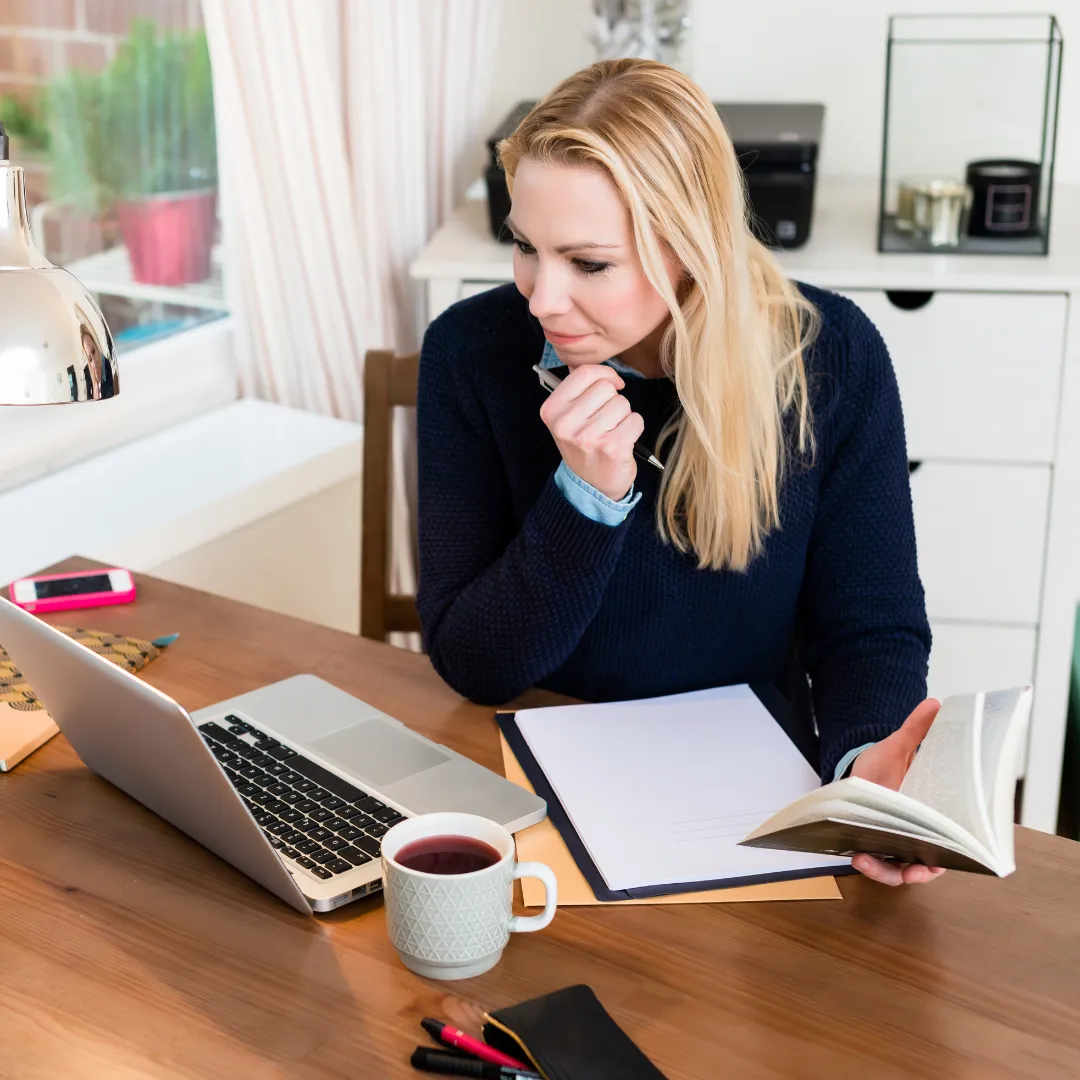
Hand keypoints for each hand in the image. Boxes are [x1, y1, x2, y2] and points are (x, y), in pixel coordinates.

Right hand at [539, 364, 644, 500]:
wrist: (591, 486)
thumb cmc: (584, 446)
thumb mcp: (568, 418)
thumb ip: (578, 391)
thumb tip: (600, 369)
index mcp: (552, 411)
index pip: (584, 373)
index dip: (605, 374)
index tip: (612, 385)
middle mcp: (566, 424)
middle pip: (606, 387)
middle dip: (613, 400)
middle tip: (606, 420)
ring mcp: (589, 437)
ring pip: (623, 403)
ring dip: (624, 416)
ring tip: (612, 432)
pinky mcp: (612, 447)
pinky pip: (636, 420)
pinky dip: (634, 428)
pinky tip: (622, 441)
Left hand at [849, 697, 947, 885]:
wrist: (854, 771)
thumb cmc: (880, 764)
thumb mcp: (896, 747)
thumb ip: (915, 730)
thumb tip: (934, 704)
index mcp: (929, 814)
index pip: (952, 839)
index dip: (957, 851)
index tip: (954, 853)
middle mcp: (916, 833)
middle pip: (929, 862)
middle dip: (922, 871)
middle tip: (916, 871)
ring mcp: (894, 841)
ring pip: (899, 869)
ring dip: (888, 873)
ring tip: (870, 863)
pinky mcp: (872, 845)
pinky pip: (876, 864)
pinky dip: (871, 866)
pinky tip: (858, 857)